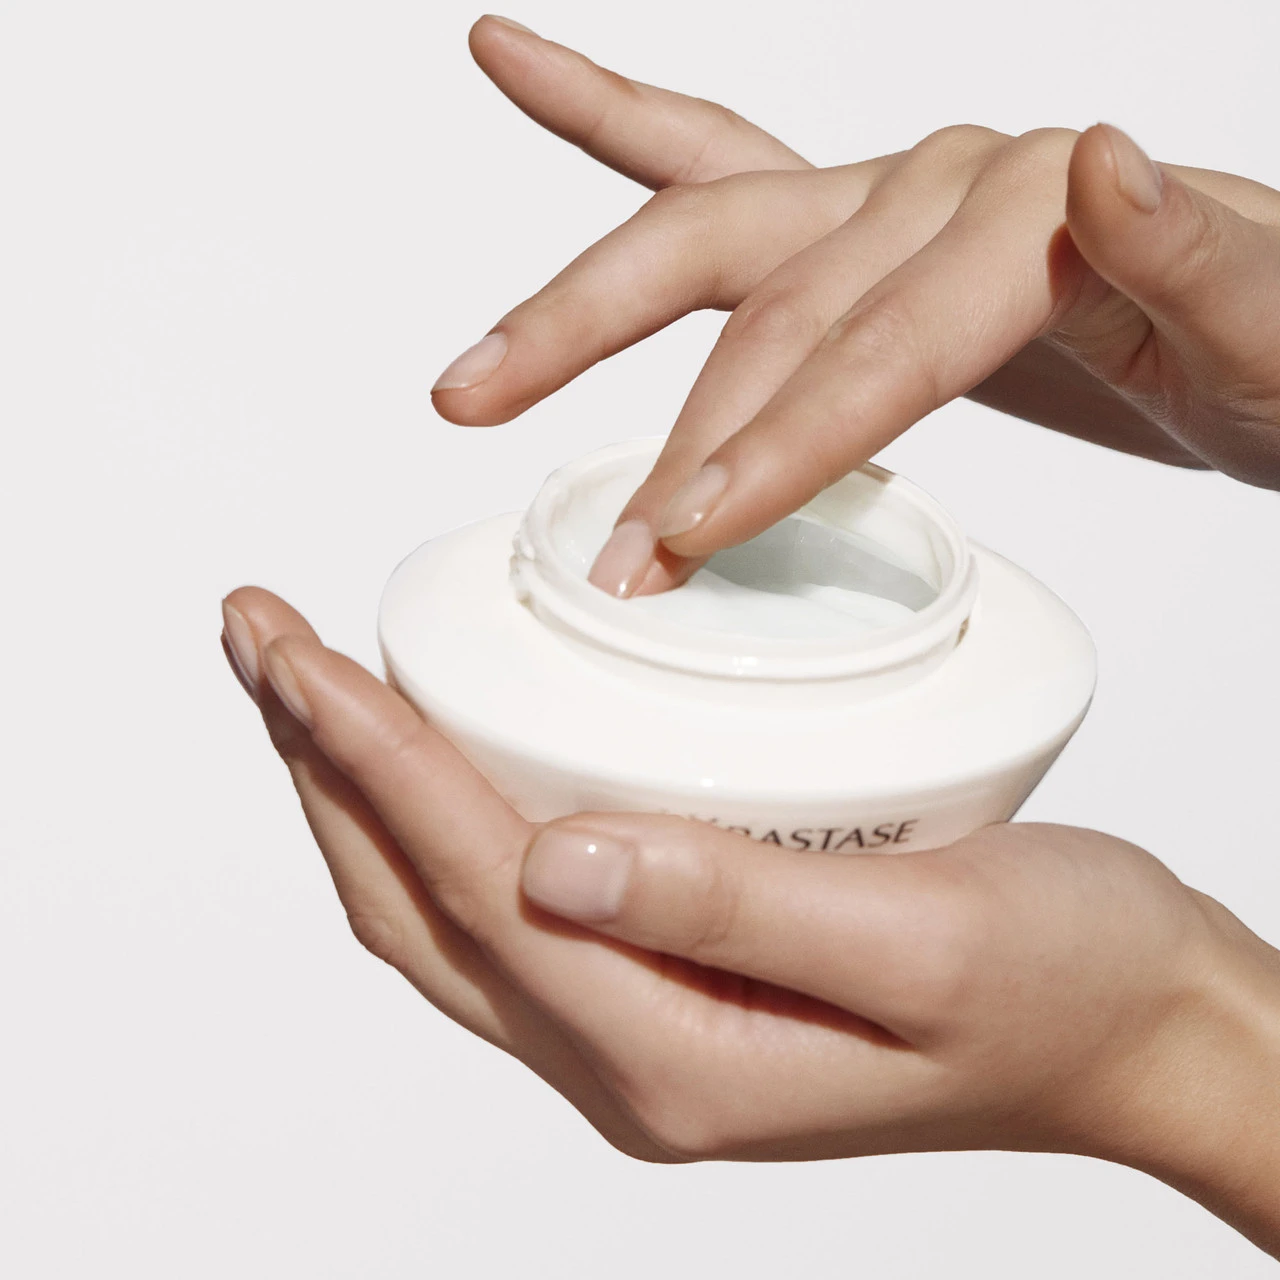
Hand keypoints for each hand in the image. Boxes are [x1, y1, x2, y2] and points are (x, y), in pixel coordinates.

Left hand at [222, 586, 1279, 1255]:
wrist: (1141, 1029)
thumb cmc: (1069, 984)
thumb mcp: (927, 938)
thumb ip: (734, 904)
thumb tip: (547, 858)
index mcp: (679, 1057)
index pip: (473, 881)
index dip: (365, 755)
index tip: (289, 647)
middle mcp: (636, 1058)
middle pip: (417, 907)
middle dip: (319, 769)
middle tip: (261, 642)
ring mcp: (646, 1030)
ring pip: (445, 914)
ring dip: (361, 796)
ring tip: (308, 688)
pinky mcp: (674, 985)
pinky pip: (508, 909)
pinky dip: (440, 822)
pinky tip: (431, 753)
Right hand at [436, 18, 1279, 596]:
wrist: (1276, 337)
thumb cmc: (1279, 350)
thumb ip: (1200, 254)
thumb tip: (1095, 161)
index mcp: (1033, 213)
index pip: (873, 341)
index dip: (776, 446)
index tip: (692, 542)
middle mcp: (942, 184)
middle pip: (760, 287)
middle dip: (669, 420)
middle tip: (606, 541)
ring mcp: (887, 195)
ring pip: (707, 228)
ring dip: (585, 312)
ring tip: (479, 380)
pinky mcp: (858, 231)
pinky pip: (716, 157)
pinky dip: (614, 120)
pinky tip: (518, 66)